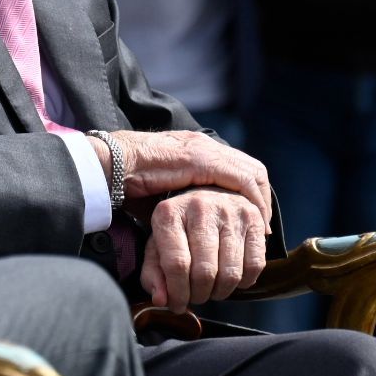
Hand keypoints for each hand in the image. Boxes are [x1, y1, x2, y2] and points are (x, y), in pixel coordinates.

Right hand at [97, 129, 271, 229]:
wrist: (114, 164)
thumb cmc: (131, 181)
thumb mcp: (164, 192)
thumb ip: (182, 203)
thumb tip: (193, 229)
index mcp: (196, 149)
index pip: (237, 168)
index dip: (249, 194)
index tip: (251, 219)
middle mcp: (206, 146)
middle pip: (252, 168)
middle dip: (261, 198)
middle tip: (260, 224)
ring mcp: (206, 150)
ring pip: (253, 172)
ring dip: (260, 201)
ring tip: (259, 226)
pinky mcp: (203, 160)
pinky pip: (242, 179)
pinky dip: (252, 200)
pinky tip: (251, 219)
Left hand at [139, 188, 267, 310]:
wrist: (211, 195)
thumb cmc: (181, 228)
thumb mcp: (157, 245)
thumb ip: (153, 274)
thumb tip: (161, 300)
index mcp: (169, 212)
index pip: (176, 264)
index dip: (177, 293)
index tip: (177, 305)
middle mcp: (200, 206)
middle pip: (204, 272)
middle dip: (199, 295)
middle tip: (196, 297)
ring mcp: (230, 210)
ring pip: (230, 273)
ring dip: (220, 292)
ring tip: (212, 289)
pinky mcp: (255, 218)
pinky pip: (254, 266)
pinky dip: (243, 282)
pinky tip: (232, 278)